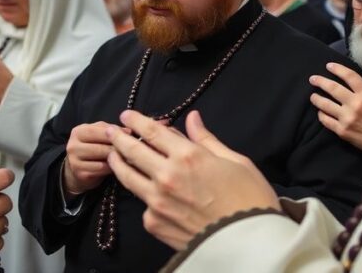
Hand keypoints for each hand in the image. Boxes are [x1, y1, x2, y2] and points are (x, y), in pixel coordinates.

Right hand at [63, 121, 124, 196]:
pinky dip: (113, 168)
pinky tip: (119, 166)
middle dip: (118, 148)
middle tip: (133, 149)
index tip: (130, 134)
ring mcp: (75, 162)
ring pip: (104, 159)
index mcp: (78, 132)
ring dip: (118, 158)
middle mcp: (73, 146)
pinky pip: (103, 170)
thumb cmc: (92, 148)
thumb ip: (112, 129)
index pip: (99, 130)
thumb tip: (129, 131)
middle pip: (102, 146)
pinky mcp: (81, 175)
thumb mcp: (98, 134)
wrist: (78, 170)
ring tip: (128, 157)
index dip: (116, 132)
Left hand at [107, 110, 278, 249]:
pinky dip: (143, 195)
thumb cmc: (250, 199)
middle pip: (132, 151)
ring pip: (127, 177)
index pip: (152, 131)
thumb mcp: (235, 161)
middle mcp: (167, 176)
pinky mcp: (154, 223)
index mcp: (188, 155)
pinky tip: (144, 192)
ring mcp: (157, 201)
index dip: (135, 121)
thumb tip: (192, 119)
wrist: (249, 244)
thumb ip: (207, 140)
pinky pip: (143, 204)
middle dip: (119, 138)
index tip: (126, 116)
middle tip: (111, 132)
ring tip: (113, 156)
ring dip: (117, 163)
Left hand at [309, 64, 361, 161]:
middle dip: (320, 81)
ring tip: (313, 95)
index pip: (349, 76)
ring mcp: (348, 119)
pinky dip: (321, 115)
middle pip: (332, 88)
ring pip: (325, 104)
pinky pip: (327, 121)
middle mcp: (356, 105)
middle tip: (313, 79)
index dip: (337, 69)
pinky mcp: (344, 132)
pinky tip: (320, 112)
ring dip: (317, 98)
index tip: (329, 66)